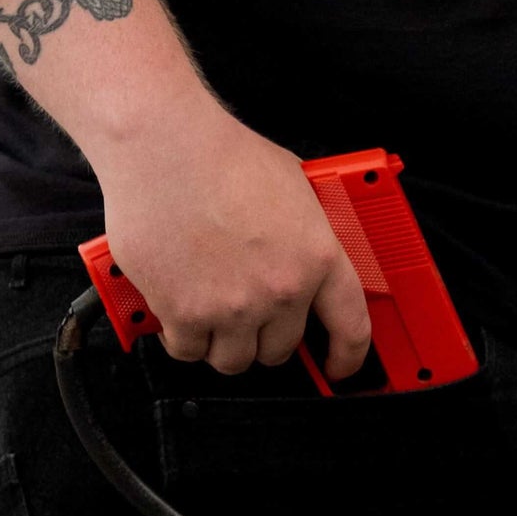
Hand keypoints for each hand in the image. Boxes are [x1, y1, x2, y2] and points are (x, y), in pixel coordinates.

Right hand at [92, 96, 371, 378]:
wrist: (166, 149)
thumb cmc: (222, 155)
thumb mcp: (292, 184)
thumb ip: (305, 230)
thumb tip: (307, 252)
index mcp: (316, 256)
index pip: (350, 326)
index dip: (346, 356)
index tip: (336, 366)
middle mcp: (281, 289)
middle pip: (280, 350)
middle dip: (264, 335)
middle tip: (246, 309)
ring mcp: (234, 307)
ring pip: (233, 359)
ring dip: (222, 340)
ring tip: (210, 303)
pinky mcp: (186, 316)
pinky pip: (188, 350)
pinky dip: (181, 334)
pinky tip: (178, 302)